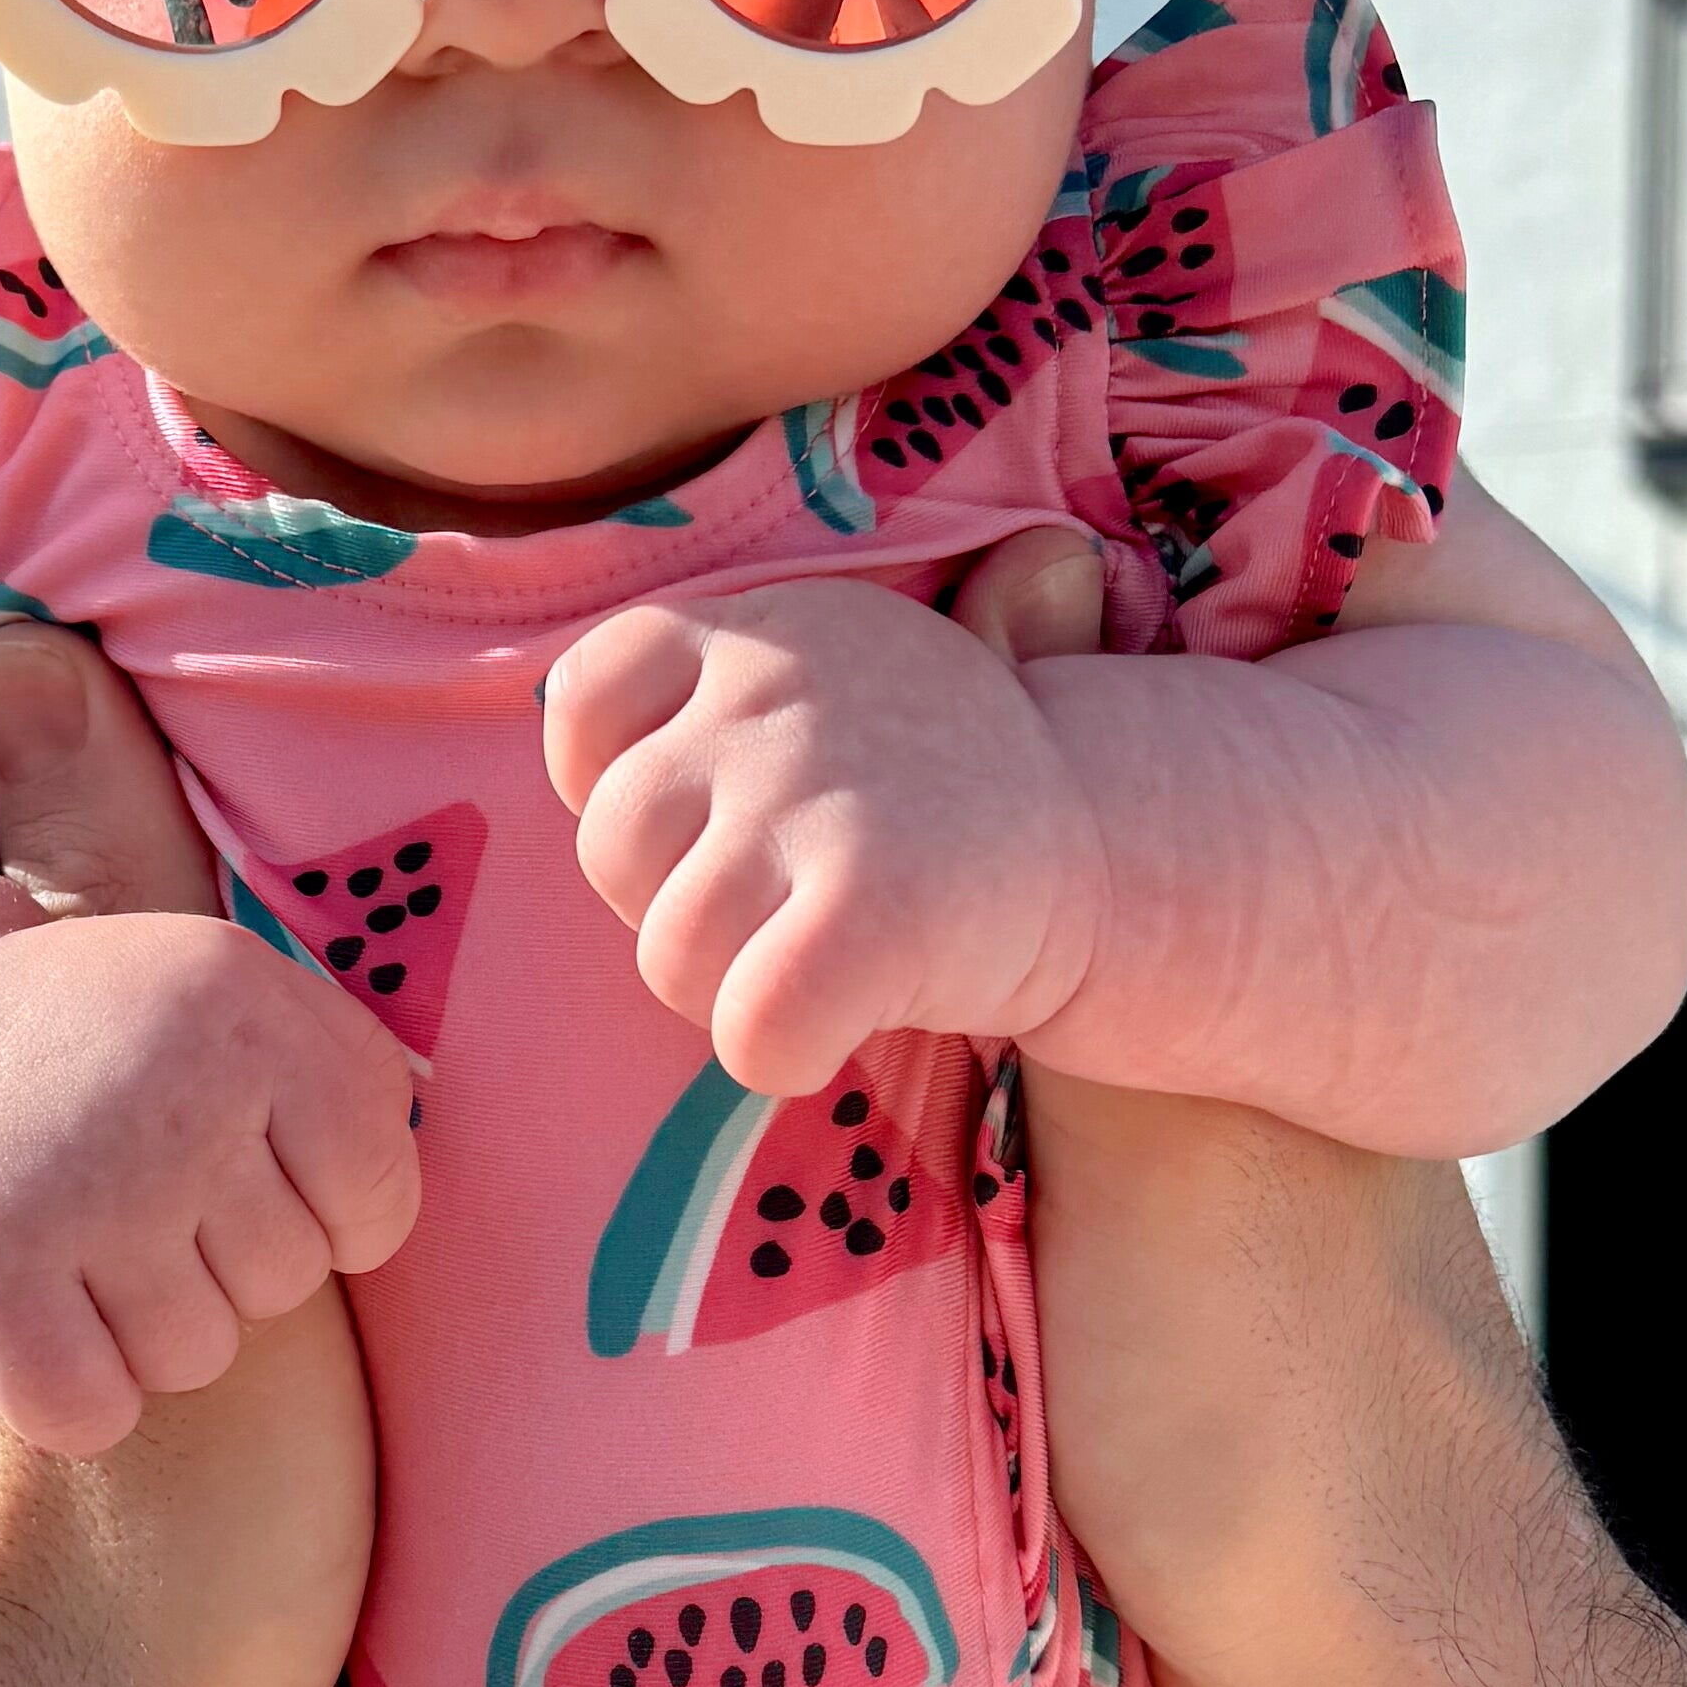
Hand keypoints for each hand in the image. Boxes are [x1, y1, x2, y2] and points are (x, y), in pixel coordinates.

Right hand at [0, 633, 422, 1460]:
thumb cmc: (100, 1042)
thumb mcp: (233, 1002)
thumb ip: (346, 1076)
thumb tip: (433, 1173)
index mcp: (252, 1007)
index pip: (380, 1207)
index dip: (320, 1214)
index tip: (243, 1165)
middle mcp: (178, 1082)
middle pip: (282, 1288)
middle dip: (215, 1268)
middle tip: (122, 1186)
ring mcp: (81, 1175)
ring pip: (190, 1359)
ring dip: (134, 1330)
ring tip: (71, 1232)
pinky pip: (88, 1411)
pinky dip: (59, 1395)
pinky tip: (22, 1312)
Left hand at [544, 571, 1114, 1093]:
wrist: (1122, 843)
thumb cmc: (949, 794)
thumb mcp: (840, 681)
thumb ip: (717, 698)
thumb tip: (564, 736)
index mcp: (756, 630)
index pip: (580, 701)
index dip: (615, 787)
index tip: (705, 825)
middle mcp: (772, 691)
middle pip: (609, 850)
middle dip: (678, 909)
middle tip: (788, 910)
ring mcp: (812, 794)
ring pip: (666, 954)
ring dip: (732, 991)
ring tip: (826, 959)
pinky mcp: (865, 908)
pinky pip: (746, 1029)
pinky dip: (785, 1055)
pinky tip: (851, 1018)